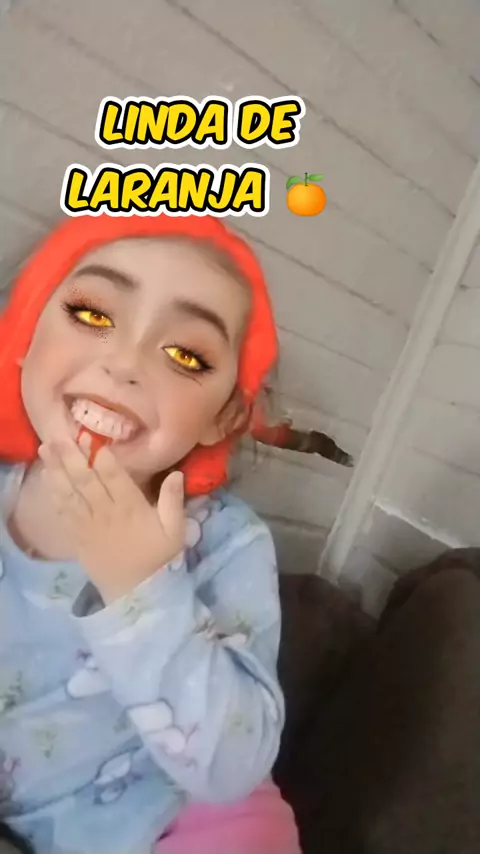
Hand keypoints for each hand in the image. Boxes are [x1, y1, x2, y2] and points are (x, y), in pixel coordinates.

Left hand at [38, 434, 185, 603]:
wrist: (134, 592)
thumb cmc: (157, 558)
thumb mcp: (175, 530)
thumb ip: (174, 500)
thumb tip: (176, 473)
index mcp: (131, 508)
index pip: (114, 477)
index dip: (101, 457)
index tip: (92, 436)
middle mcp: (106, 512)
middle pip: (86, 480)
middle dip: (72, 456)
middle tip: (60, 436)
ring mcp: (88, 524)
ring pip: (70, 492)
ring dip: (57, 469)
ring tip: (48, 448)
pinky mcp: (77, 536)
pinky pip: (62, 511)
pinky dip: (54, 493)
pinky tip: (47, 476)